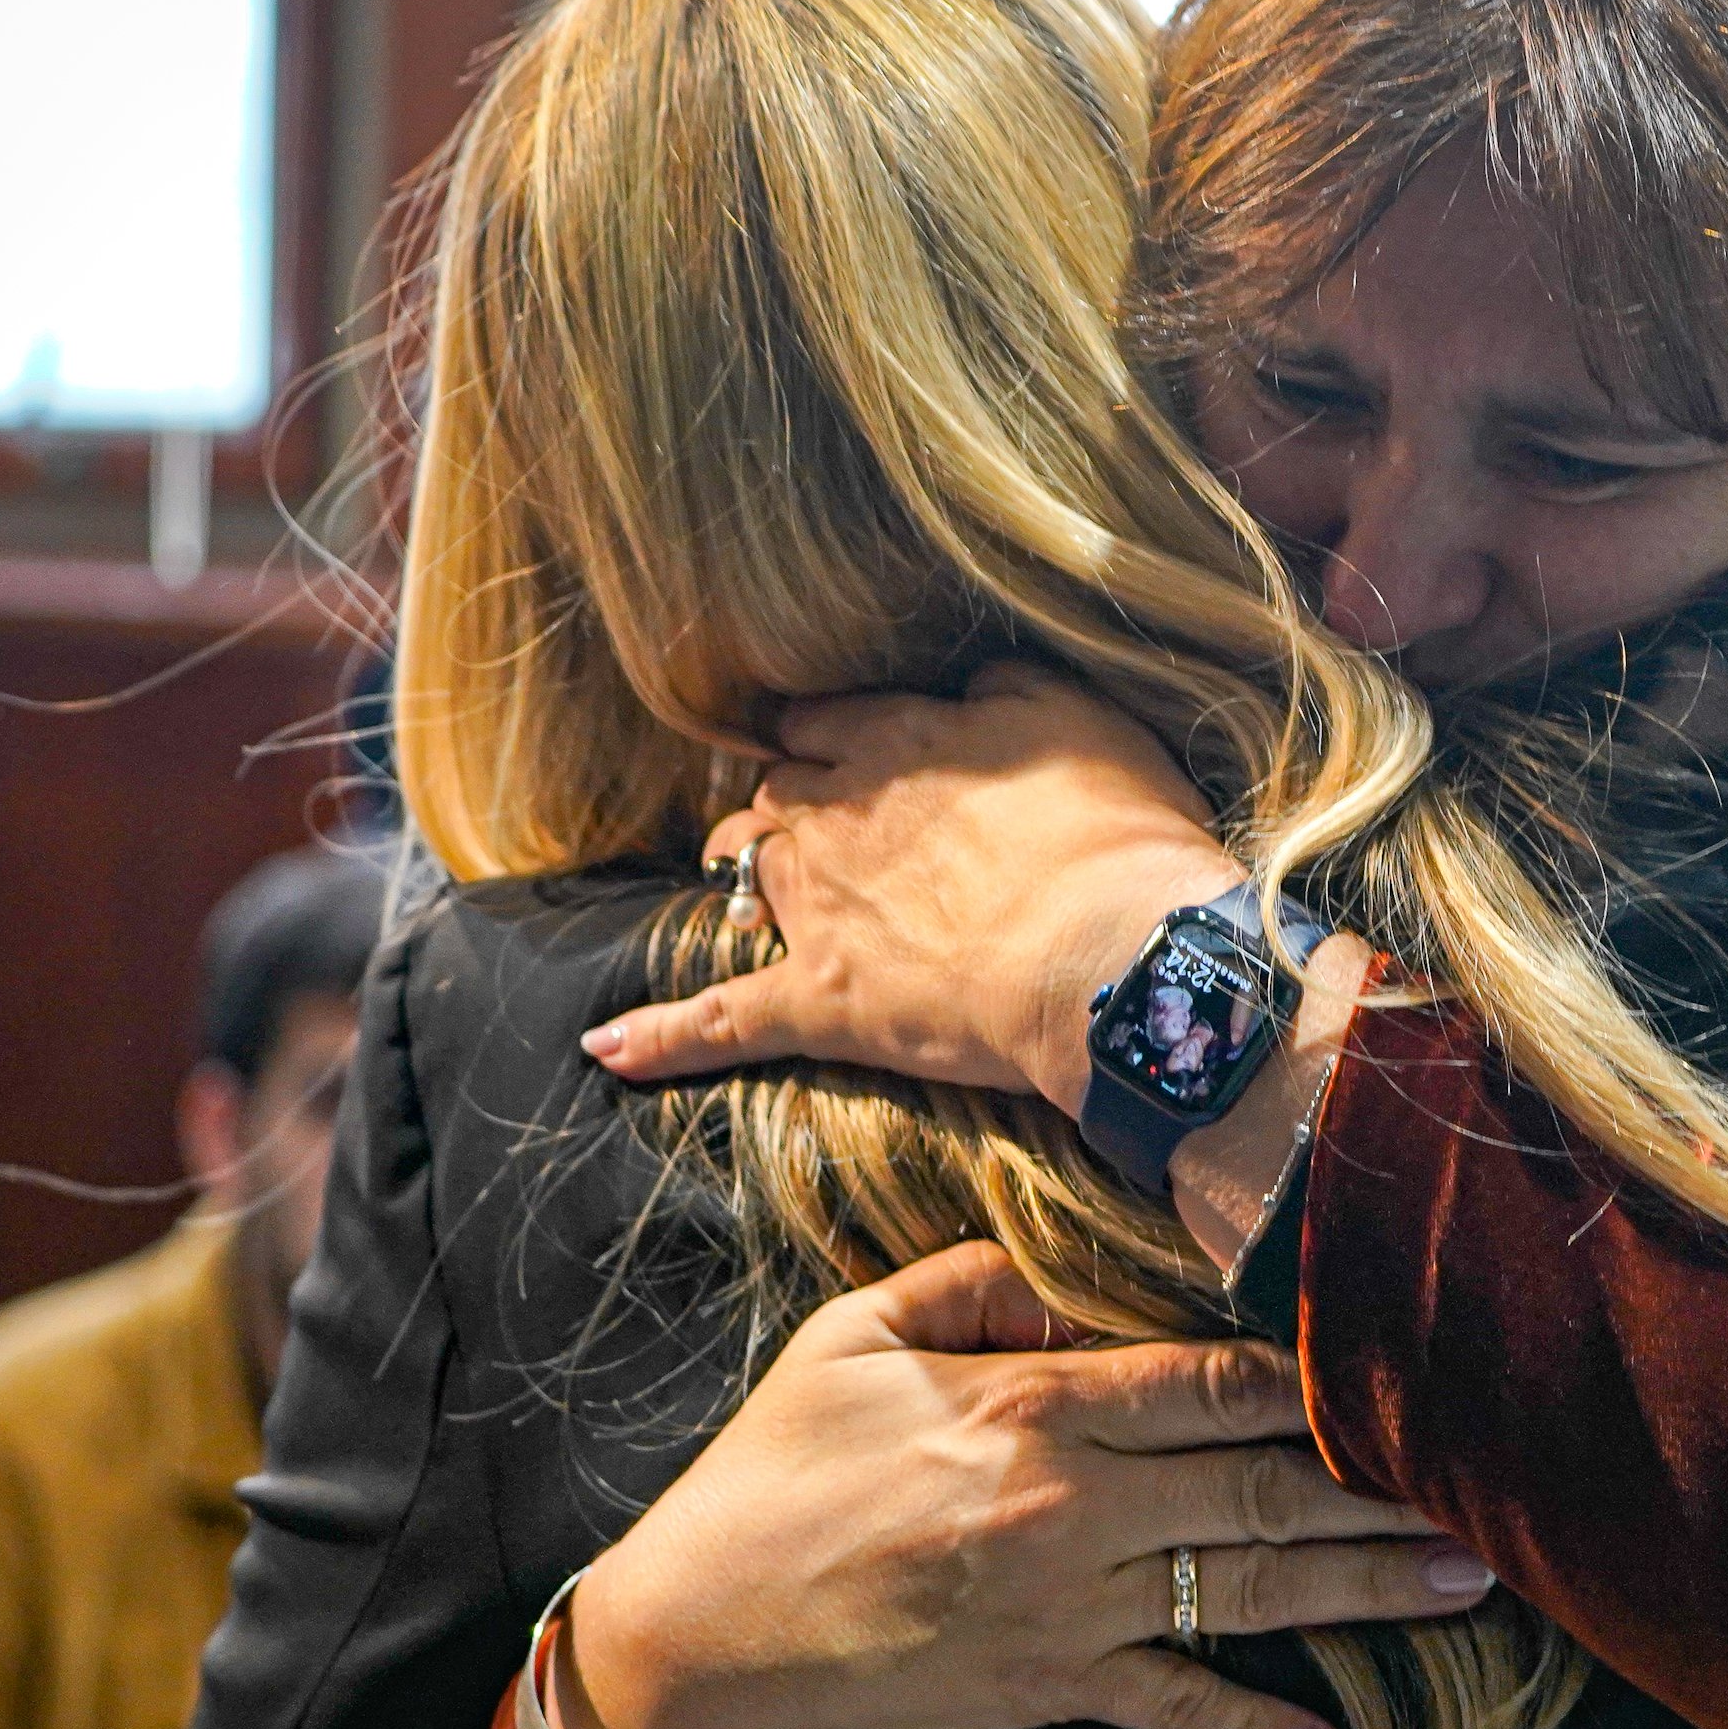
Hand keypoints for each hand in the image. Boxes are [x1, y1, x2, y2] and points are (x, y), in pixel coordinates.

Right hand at [555, 1241, 1490, 1728]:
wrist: (702, 1643)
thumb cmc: (773, 1475)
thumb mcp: (853, 1337)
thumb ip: (972, 1286)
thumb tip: (1074, 1280)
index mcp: (1036, 1405)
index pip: (1212, 1381)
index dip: (1314, 1377)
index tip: (1400, 1368)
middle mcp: (1075, 1507)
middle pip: (1265, 1488)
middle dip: (1383, 1487)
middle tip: (1487, 1485)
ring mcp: (1069, 1607)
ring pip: (1250, 1592)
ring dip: (1368, 1590)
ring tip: (1468, 1583)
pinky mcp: (1048, 1689)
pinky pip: (1172, 1707)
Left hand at [582, 663, 1246, 1111]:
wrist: (1113, 953)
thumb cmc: (1119, 835)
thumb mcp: (1084, 716)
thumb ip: (1011, 687)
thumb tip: (970, 679)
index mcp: (900, 738)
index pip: (827, 721)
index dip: (828, 736)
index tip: (838, 747)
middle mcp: (839, 810)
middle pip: (776, 792)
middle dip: (783, 802)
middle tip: (812, 826)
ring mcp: (820, 907)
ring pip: (746, 871)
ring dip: (742, 876)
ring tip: (745, 893)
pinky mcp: (821, 1001)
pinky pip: (722, 1019)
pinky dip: (662, 1036)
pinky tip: (609, 1049)